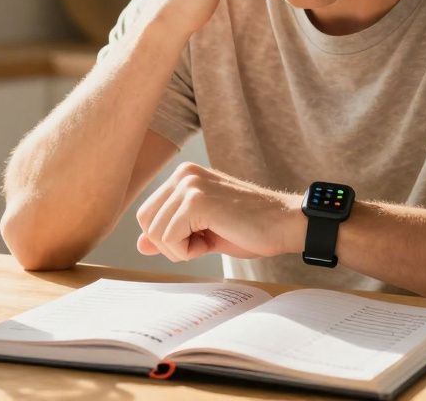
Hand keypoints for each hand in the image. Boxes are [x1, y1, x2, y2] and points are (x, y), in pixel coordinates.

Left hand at [135, 162, 301, 262]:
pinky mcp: (196, 201)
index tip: (199, 237)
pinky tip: (211, 242)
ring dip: (181, 249)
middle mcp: (183, 174)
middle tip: (203, 242)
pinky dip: (188, 251)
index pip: (148, 215)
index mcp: (184, 176)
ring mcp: (189, 185)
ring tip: (210, 240)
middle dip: (170, 244)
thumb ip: (171, 234)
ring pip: (155, 233)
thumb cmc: (250, 228)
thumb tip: (140, 245)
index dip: (168, 238)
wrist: (285, 224)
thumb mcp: (203, 232)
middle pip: (146, 222)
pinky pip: (169, 239)